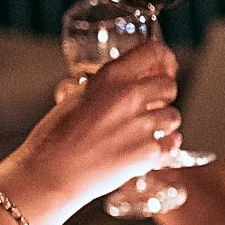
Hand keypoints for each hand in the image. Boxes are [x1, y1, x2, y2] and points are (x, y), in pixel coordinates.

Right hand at [0, 40, 180, 224]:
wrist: (51, 173)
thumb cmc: (54, 136)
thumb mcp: (72, 98)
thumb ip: (96, 89)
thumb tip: (100, 84)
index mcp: (111, 76)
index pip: (153, 52)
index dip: (164, 58)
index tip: (166, 66)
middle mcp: (130, 96)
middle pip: (169, 85)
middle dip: (163, 95)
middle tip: (153, 105)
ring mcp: (142, 125)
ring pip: (174, 116)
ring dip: (164, 124)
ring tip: (146, 132)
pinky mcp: (149, 152)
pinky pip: (172, 143)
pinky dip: (165, 148)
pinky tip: (152, 150)